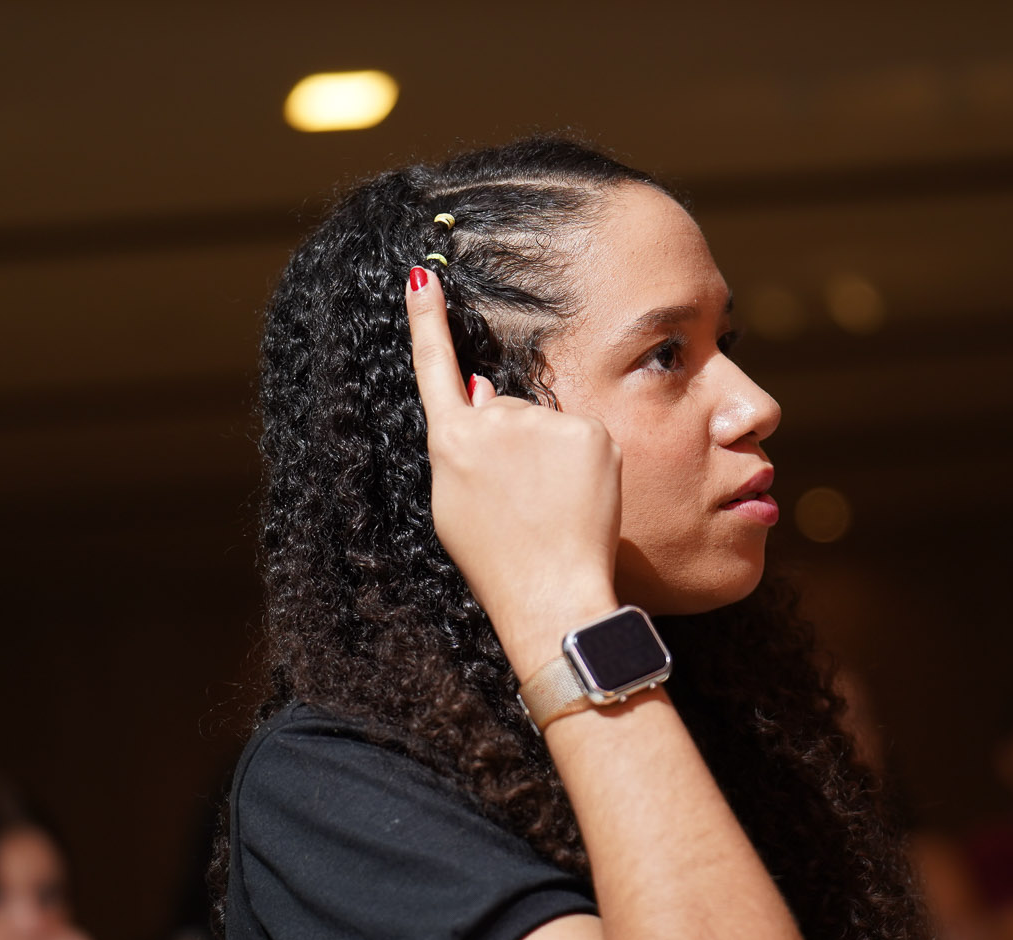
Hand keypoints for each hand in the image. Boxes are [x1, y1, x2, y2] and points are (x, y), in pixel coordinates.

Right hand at [404, 266, 620, 673]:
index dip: (426, 319)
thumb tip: (483, 391)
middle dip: (513, 445)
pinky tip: (578, 500)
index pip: (435, 366)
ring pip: (546, 425)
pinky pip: (583, 437)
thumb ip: (463, 445)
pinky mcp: (589, 432)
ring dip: (550, 457)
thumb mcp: (455, 504)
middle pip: (505, 411)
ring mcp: (543, 424)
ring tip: (548, 508)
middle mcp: (493, 422)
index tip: (423, 273)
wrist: (550, 594)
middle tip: (519, 504)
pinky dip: (584, 464)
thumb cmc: (499, 560)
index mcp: (450, 442)